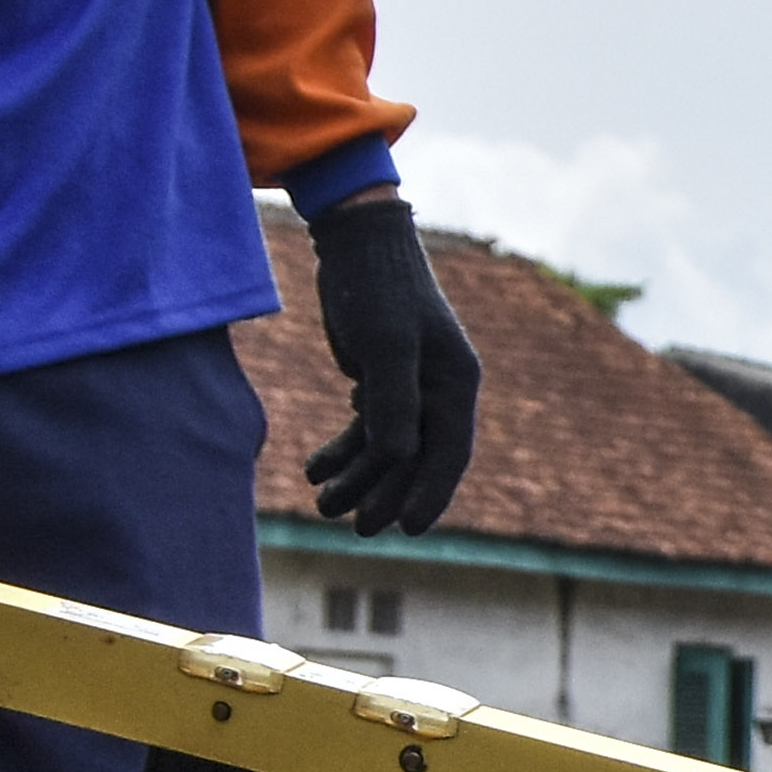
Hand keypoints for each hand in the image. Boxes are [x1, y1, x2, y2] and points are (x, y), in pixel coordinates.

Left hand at [303, 194, 482, 533]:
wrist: (356, 242)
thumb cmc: (376, 286)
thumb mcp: (385, 342)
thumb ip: (393, 401)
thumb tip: (397, 460)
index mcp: (456, 382)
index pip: (450, 452)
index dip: (431, 494)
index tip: (408, 529)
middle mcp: (441, 389)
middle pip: (418, 458)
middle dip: (386, 494)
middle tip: (356, 529)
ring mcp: (412, 385)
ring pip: (389, 448)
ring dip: (357, 478)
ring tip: (320, 503)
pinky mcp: (382, 377)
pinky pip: (368, 428)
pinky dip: (343, 451)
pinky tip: (315, 468)